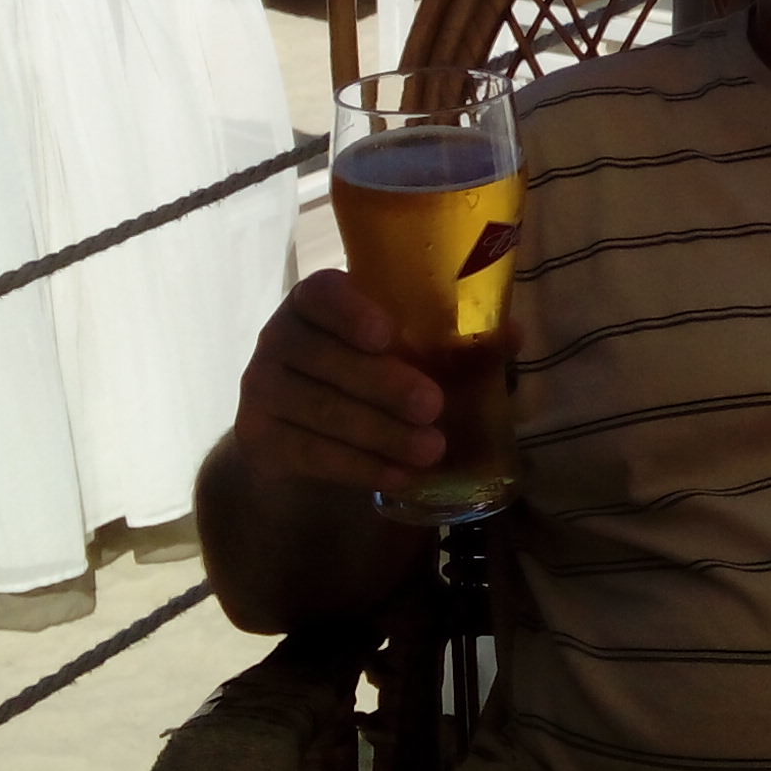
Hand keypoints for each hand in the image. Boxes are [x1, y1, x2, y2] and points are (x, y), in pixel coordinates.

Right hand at [230, 269, 444, 497]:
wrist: (300, 436)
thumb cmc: (366, 377)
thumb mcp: (407, 355)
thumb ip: (454, 346)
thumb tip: (513, 335)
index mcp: (315, 302)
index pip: (321, 295)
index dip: (350, 312)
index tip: (387, 334)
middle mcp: (278, 336)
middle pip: (326, 358)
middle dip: (384, 385)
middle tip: (433, 405)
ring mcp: (260, 387)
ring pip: (322, 410)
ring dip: (381, 433)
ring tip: (431, 449)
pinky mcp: (257, 437)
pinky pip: (310, 452)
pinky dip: (358, 467)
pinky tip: (397, 476)